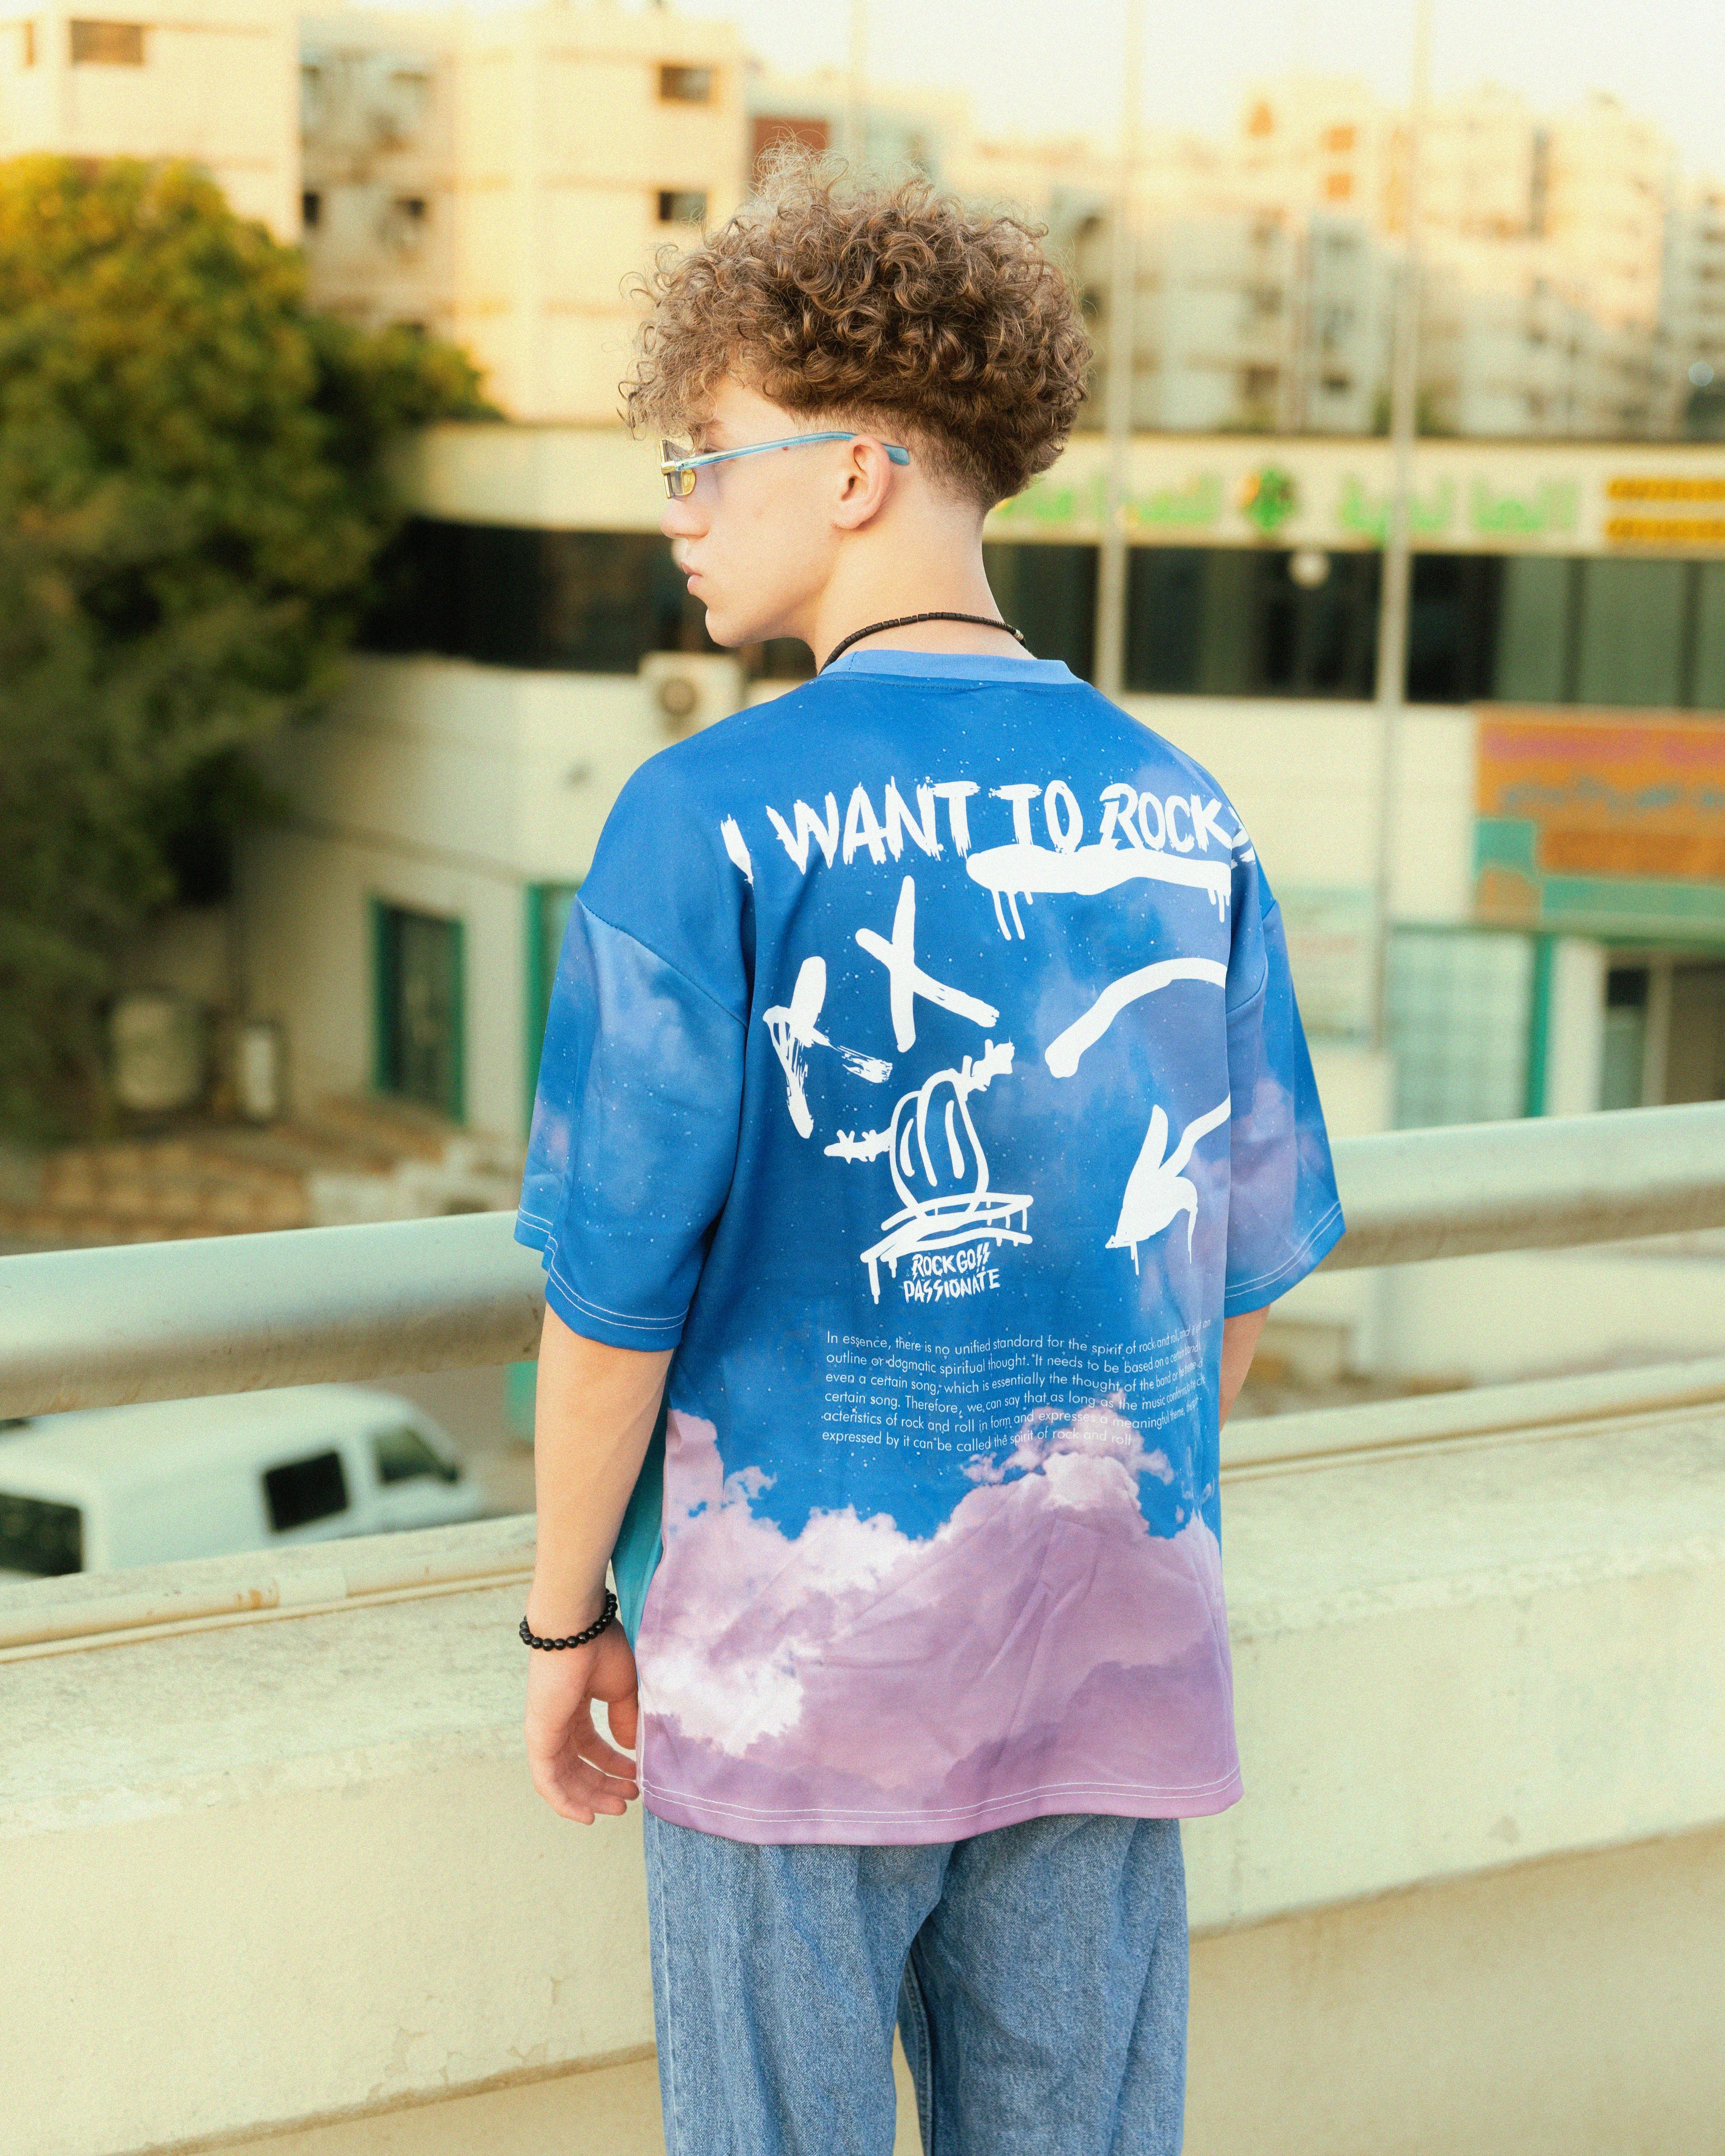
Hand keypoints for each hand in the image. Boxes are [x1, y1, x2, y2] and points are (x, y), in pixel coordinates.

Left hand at [523, 1622, 641, 1823]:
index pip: (591, 1745)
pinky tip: (586, 1815)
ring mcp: (546, 1731)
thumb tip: (630, 1747)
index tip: (636, 1776)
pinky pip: (548, 1780)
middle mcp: (558, 1721)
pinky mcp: (539, 1738)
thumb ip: (625, 1719)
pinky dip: (565, 1802)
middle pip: (579, 1765)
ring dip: (590, 1797)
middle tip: (630, 1798)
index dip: (614, 1764)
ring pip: (565, 1778)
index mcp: (575, 1706)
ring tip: (618, 1808)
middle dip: (604, 1785)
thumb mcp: (622, 1688)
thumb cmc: (600, 1647)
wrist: (576, 1628)